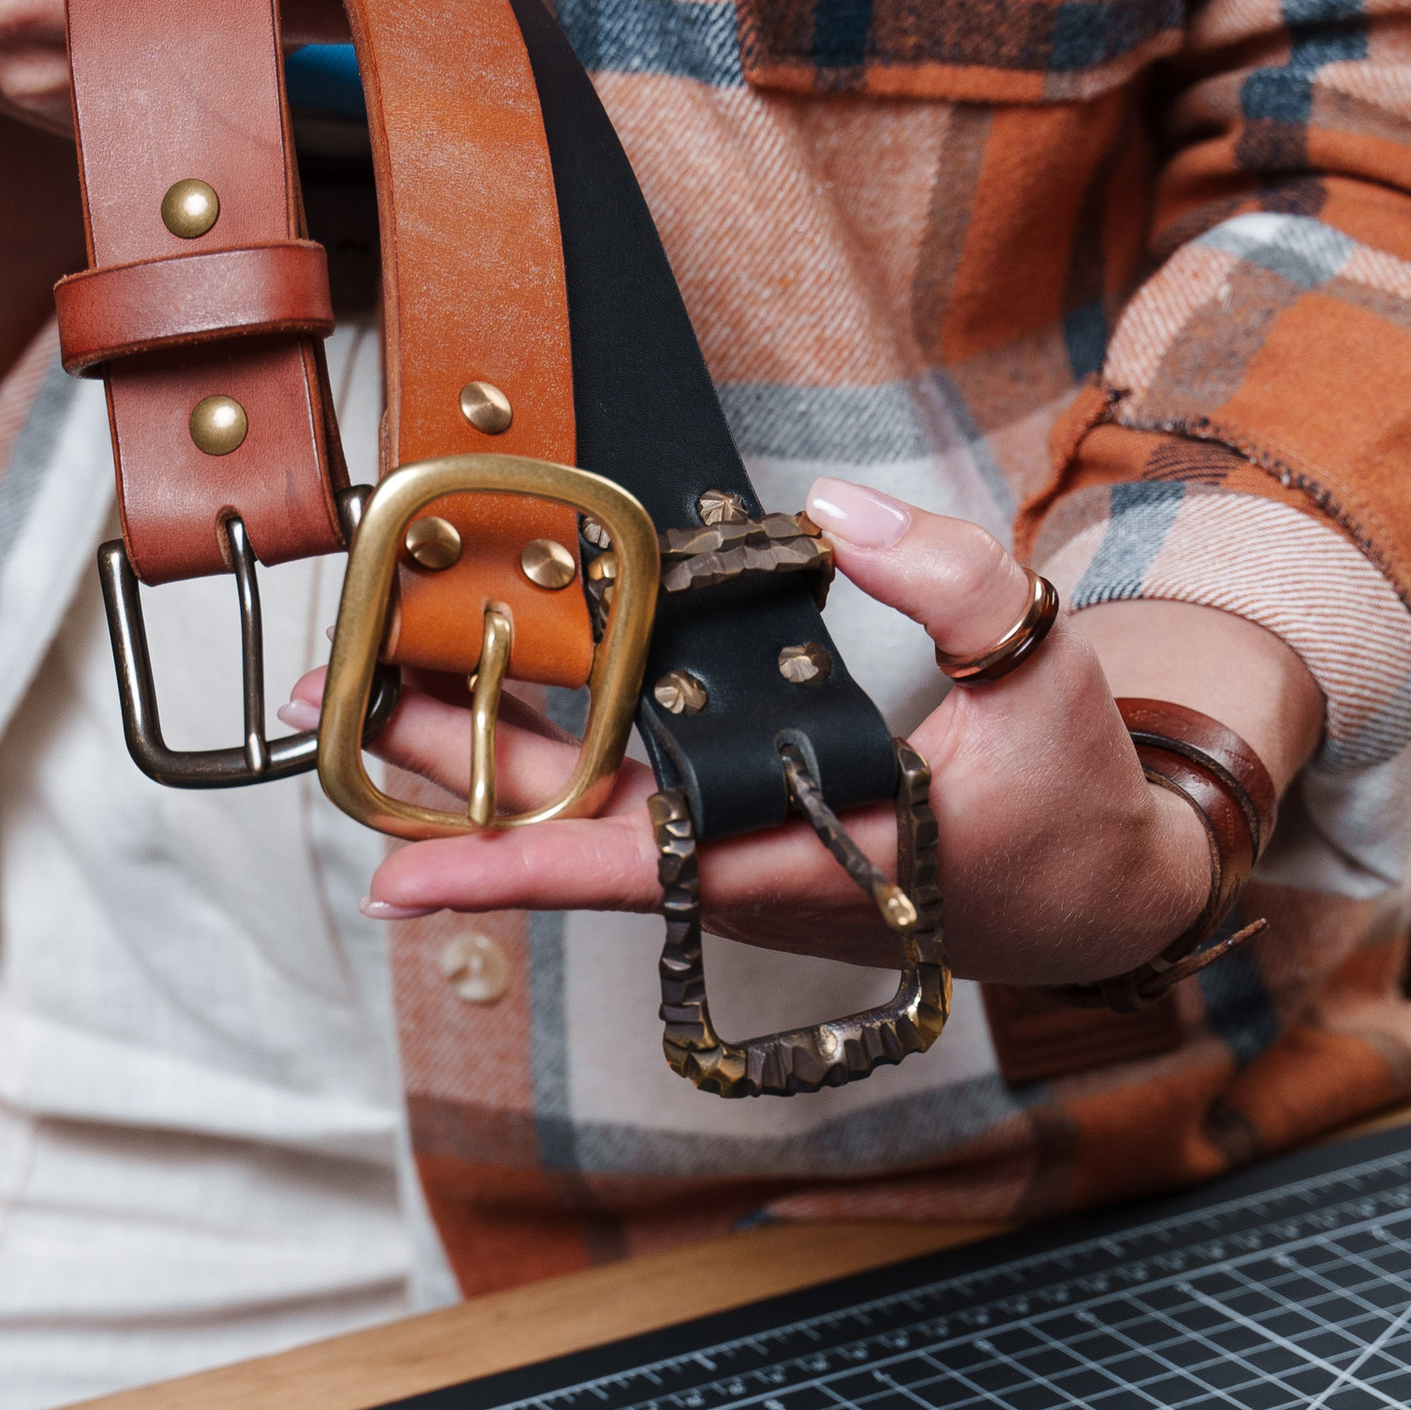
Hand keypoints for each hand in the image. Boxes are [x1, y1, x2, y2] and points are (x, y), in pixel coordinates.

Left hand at [285, 480, 1323, 987]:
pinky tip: (484, 695)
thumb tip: (832, 513)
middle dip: (436, 773)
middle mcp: (735, 870)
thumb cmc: (1061, 798)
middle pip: (555, 824)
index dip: (503, 869)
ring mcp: (726, 860)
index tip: (391, 877)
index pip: (625, 865)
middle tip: (325, 713)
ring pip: (572, 810)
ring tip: (364, 695)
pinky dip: (541, 751)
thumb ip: (947, 581)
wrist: (1085, 896)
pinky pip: (613, 802)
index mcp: (794, 855)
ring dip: (468, 758)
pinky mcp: (730, 842)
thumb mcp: (1041, 670)